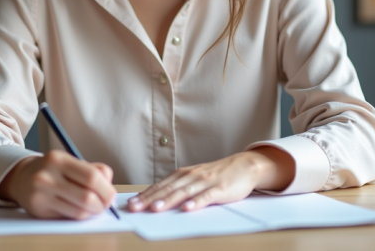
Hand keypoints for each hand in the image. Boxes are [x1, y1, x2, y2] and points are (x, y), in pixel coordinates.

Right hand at [0, 150, 116, 219]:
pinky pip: (68, 217)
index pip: (92, 177)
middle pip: (87, 197)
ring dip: (92, 212)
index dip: (106, 189)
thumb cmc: (54, 170)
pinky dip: (79, 215)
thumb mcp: (72, 162)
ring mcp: (41, 195)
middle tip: (106, 205)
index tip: (111, 195)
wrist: (22, 177)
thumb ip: (94, 169)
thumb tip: (109, 184)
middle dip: (102, 204)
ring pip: (79, 211)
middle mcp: (47, 176)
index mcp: (59, 159)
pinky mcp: (38, 210)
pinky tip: (79, 209)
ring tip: (94, 207)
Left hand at [128, 146, 293, 212]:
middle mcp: (192, 176)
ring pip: (184, 192)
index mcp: (184, 174)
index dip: (145, 195)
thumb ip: (178, 187)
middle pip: (168, 189)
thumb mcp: (195, 178)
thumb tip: (156, 199)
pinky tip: (187, 208)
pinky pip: (206, 196)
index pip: (161, 186)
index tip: (131, 204)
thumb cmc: (217, 175)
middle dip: (150, 199)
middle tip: (135, 208)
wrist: (244, 166)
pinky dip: (196, 202)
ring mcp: (206, 182)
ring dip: (169, 200)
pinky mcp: (220, 188)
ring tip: (156, 209)